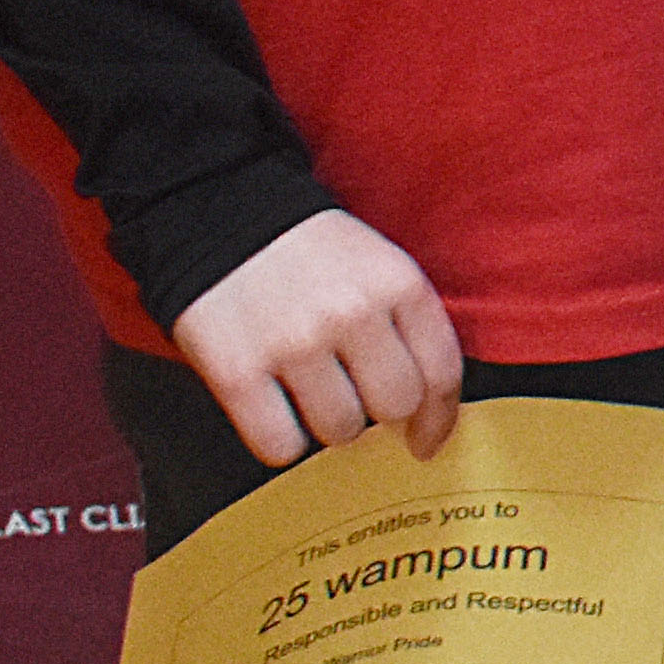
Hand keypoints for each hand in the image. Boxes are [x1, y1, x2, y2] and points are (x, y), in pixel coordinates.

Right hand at [174, 208, 463, 466]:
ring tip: (309, 389)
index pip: (441, 372)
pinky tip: (274, 408)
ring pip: (339, 431)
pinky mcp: (238, 373)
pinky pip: (280, 446)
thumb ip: (409, 325)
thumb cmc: (312, 254)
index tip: (426, 440)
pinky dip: (280, 439)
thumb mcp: (380, 265)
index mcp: (396, 283)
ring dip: (328, 423)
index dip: (439, 418)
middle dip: (379, 413)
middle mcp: (351, 314)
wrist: (222, 216)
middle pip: (394, 407)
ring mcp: (293, 344)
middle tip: (354, 397)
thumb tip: (427, 411)